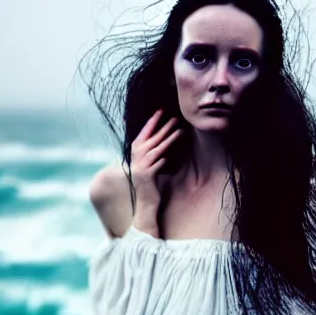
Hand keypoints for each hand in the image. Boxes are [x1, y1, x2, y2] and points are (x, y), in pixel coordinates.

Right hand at [129, 109, 181, 225]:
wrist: (145, 203)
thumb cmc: (149, 183)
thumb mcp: (149, 164)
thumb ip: (152, 152)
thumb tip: (163, 137)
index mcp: (135, 153)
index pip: (144, 133)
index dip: (152, 122)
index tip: (161, 111)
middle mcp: (136, 159)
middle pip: (151, 139)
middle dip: (163, 128)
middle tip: (174, 118)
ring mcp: (141, 167)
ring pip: (156, 150)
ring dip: (167, 139)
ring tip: (179, 130)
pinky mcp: (147, 177)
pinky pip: (157, 165)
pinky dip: (163, 159)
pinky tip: (170, 154)